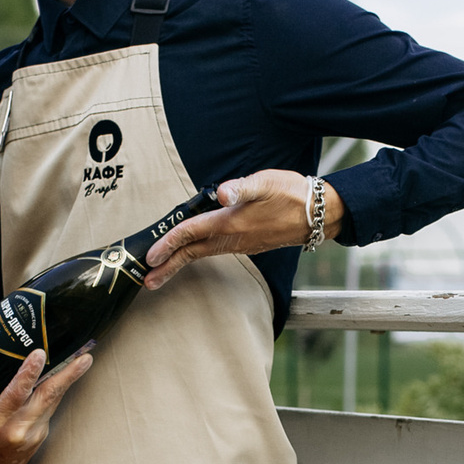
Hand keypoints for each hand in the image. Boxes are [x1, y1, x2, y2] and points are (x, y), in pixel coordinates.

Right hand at [0, 347, 94, 463]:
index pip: (14, 394)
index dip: (28, 374)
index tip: (39, 355)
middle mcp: (17, 429)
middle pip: (46, 397)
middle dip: (66, 375)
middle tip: (82, 358)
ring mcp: (33, 434)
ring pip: (53, 401)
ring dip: (70, 379)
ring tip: (83, 360)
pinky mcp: (42, 434)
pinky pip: (51, 407)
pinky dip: (58, 390)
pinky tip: (66, 375)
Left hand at [143, 170, 349, 289]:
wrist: (317, 214)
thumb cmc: (291, 194)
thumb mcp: (266, 183)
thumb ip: (243, 187)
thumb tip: (223, 192)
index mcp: (231, 222)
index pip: (191, 233)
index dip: (169, 243)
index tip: (150, 257)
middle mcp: (232, 238)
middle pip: (192, 253)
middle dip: (168, 266)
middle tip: (146, 280)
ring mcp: (240, 243)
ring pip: (202, 254)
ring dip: (179, 263)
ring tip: (160, 273)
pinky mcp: (246, 243)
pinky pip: (213, 251)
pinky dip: (196, 255)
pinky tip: (190, 254)